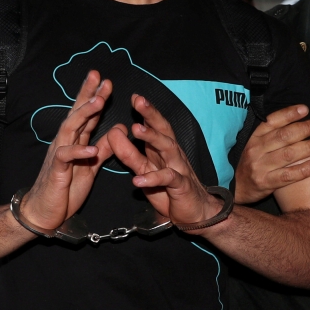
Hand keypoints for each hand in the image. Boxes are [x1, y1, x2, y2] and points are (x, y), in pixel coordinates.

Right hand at [18, 71, 114, 230]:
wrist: (45, 211)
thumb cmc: (66, 188)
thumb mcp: (91, 166)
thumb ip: (105, 148)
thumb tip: (120, 129)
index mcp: (75, 141)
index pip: (86, 115)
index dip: (95, 97)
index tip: (105, 82)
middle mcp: (66, 142)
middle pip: (77, 113)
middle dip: (88, 94)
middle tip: (99, 77)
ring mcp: (60, 154)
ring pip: (71, 128)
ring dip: (85, 114)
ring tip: (99, 102)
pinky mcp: (57, 170)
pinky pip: (66, 156)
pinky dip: (79, 151)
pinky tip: (91, 148)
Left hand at [107, 94, 222, 230]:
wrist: (195, 213)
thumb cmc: (169, 190)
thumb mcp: (144, 170)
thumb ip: (128, 153)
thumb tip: (114, 133)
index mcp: (162, 149)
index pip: (155, 125)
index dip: (146, 111)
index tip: (134, 96)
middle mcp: (172, 154)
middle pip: (163, 129)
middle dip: (151, 114)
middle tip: (139, 101)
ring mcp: (178, 168)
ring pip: (168, 148)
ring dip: (152, 137)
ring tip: (136, 129)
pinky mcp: (181, 186)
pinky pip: (167, 179)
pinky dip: (152, 178)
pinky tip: (137, 179)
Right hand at [234, 104, 309, 203]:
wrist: (236, 188)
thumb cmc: (251, 163)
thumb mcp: (254, 145)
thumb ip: (270, 134)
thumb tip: (295, 120)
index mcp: (254, 137)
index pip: (272, 121)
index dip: (289, 114)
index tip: (305, 109)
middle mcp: (256, 149)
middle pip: (283, 136)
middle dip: (304, 128)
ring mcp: (260, 166)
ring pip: (288, 154)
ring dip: (309, 147)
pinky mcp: (265, 183)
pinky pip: (288, 175)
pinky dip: (303, 169)